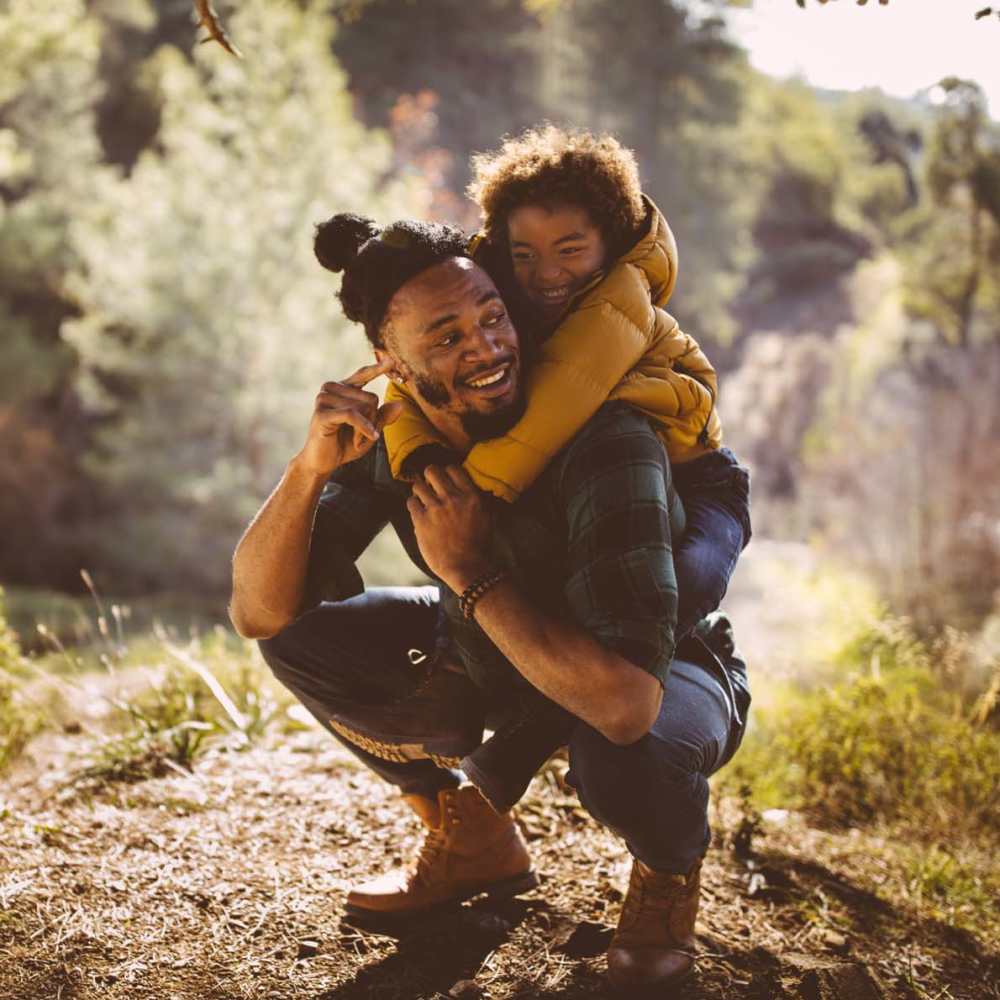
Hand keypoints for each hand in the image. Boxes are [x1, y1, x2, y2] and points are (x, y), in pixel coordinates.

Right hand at [295, 357, 402, 477]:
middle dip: (372, 421)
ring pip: (363, 407)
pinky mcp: (322, 413)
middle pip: (371, 398)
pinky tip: (370, 437)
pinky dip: (364, 427)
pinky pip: (353, 415)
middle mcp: (331, 389)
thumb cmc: (345, 444)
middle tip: (362, 436)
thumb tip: (400, 405)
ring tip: (355, 439)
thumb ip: (383, 417)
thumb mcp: (369, 430)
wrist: (322, 462)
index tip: (392, 360)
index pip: (362, 374)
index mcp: (343, 389)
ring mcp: (324, 399)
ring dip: (365, 428)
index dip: (377, 368)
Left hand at [407, 465, 494, 590]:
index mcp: (471, 496)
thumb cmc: (480, 545)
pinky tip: (418, 512)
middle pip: (432, 471)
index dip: (446, 472)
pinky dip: (413, 505)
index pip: (453, 469)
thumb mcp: (488, 516)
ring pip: (418, 485)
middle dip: (429, 476)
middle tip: (430, 484)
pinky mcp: (422, 521)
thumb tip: (469, 488)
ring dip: (419, 491)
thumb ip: (478, 499)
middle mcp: (452, 499)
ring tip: (422, 499)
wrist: (469, 567)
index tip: (444, 479)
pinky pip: (410, 502)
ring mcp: (436, 509)